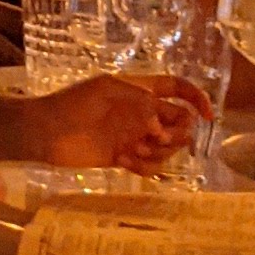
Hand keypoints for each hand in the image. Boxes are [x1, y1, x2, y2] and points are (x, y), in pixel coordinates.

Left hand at [26, 70, 207, 176]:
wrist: (46, 132)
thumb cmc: (74, 104)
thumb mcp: (107, 92)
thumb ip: (139, 103)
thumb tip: (163, 123)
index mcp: (138, 89)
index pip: (175, 88)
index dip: (195, 98)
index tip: (208, 116)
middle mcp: (140, 113)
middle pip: (177, 122)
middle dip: (176, 133)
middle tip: (156, 137)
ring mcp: (133, 136)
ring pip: (167, 147)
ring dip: (158, 151)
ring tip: (134, 150)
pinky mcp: (125, 157)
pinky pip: (150, 166)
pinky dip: (145, 166)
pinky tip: (125, 162)